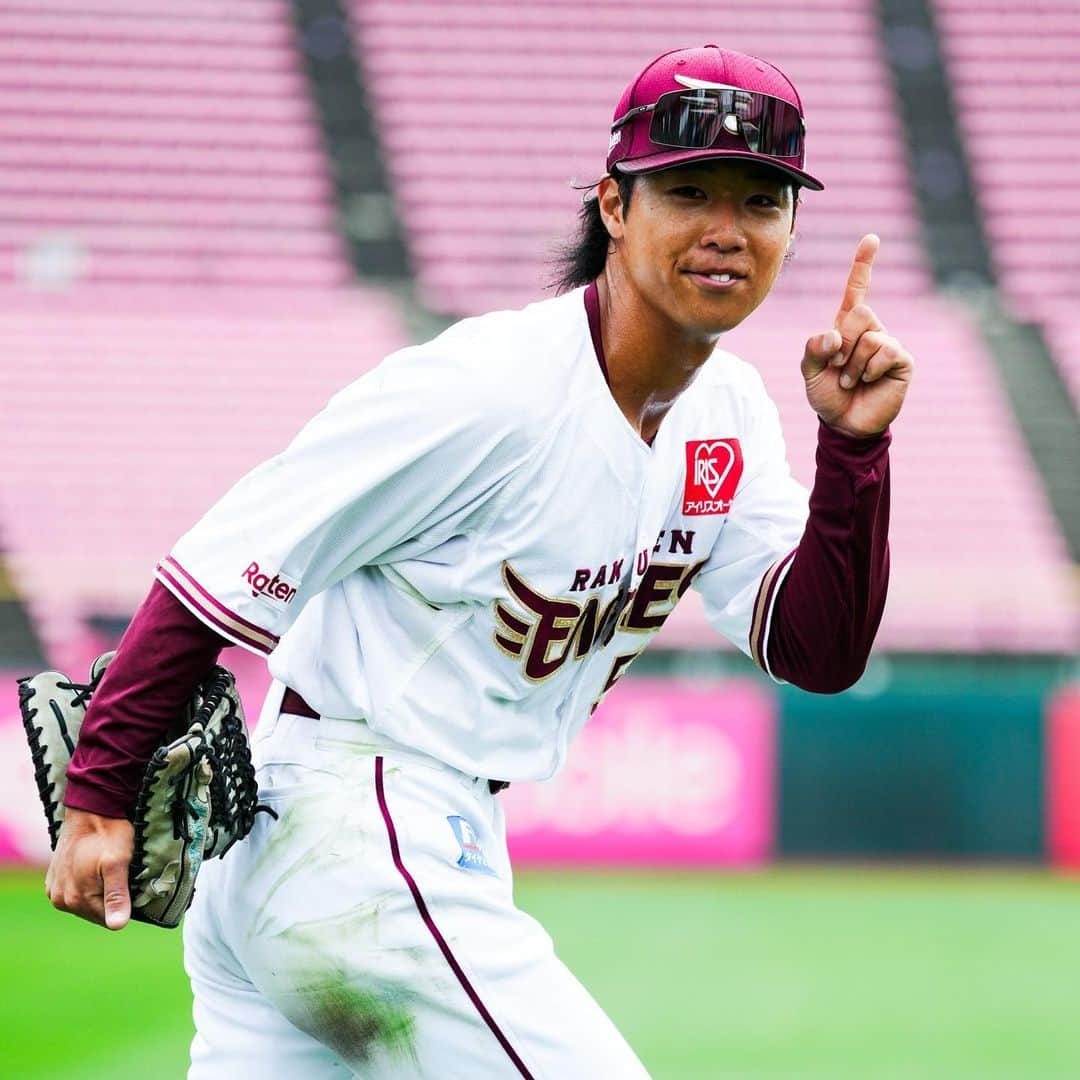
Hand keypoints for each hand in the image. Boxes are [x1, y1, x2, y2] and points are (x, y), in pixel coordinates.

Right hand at [45, 808, 133, 929]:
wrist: (91, 810)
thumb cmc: (108, 834)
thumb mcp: (118, 864)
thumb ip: (116, 896)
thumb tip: (117, 926)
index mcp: (75, 900)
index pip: (108, 919)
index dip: (125, 904)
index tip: (133, 884)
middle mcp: (60, 899)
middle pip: (96, 912)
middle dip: (112, 898)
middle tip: (123, 874)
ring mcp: (54, 890)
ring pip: (86, 902)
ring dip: (100, 891)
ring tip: (109, 869)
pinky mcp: (54, 879)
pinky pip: (76, 891)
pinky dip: (89, 884)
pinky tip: (96, 869)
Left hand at [801, 234, 913, 436]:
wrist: (843, 423)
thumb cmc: (827, 394)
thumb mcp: (809, 370)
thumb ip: (813, 348)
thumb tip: (836, 335)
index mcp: (847, 327)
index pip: (857, 290)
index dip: (863, 265)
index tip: (871, 238)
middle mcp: (871, 330)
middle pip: (860, 312)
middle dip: (843, 344)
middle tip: (839, 367)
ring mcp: (888, 344)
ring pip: (870, 335)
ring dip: (852, 364)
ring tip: (851, 380)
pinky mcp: (902, 360)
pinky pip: (885, 350)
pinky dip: (868, 368)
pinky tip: (867, 381)